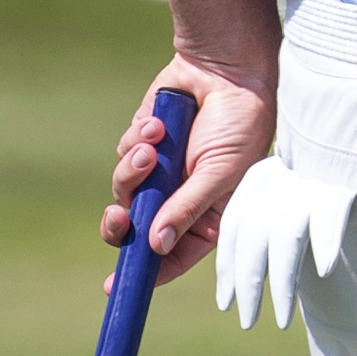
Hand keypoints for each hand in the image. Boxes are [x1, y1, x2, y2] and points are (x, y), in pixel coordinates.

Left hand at [102, 51, 276, 288]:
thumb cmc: (240, 124)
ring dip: (133, 171)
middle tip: (118, 216)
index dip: (146, 270)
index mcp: (208, 214)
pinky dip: (137, 142)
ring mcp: (160, 172)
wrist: (225, 70)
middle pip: (136, 230)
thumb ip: (187, 208)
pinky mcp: (144, 145)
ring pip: (125, 191)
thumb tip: (156, 245)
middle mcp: (181, 198)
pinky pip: (124, 156)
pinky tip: (159, 123)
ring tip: (153, 145)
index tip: (116, 285)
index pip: (172, 254)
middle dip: (122, 225)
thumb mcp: (221, 172)